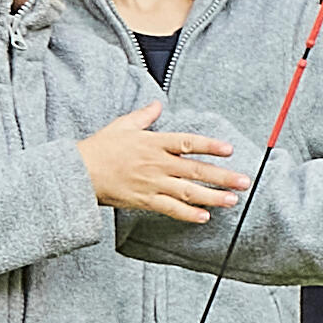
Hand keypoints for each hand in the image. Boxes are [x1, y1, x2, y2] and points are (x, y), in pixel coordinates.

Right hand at [79, 103, 243, 221]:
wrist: (78, 172)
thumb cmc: (100, 148)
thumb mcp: (122, 125)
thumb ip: (144, 116)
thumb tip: (158, 104)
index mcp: (154, 143)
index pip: (188, 143)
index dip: (209, 145)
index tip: (229, 149)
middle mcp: (157, 164)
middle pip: (195, 170)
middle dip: (222, 176)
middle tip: (244, 181)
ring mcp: (152, 184)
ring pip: (188, 192)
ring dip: (212, 197)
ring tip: (232, 200)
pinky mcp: (144, 201)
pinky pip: (170, 209)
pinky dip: (188, 215)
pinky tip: (205, 217)